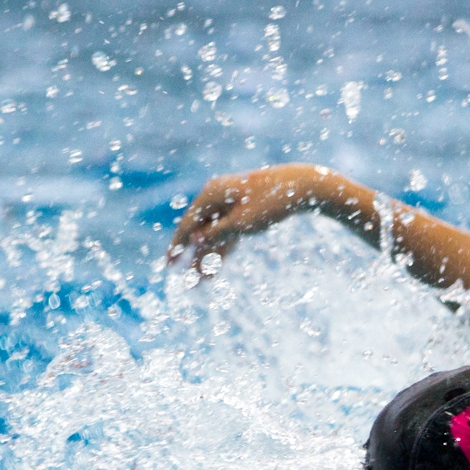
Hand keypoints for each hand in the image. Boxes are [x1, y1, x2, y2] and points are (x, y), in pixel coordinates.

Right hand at [167, 163, 331, 271]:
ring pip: (213, 234)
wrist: (301, 187)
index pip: (187, 223)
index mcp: (211, 194)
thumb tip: (193, 240)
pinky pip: (227, 232)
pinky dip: (222, 250)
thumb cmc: (271, 202)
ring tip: (200, 282)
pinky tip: (215, 269)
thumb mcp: (243, 223)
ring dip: (207, 257)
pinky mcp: (243, 211)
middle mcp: (217, 197)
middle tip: (185, 281)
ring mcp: (230, 204)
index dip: (176, 245)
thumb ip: (217, 233)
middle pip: (199, 231)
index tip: (167, 265)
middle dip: (193, 257)